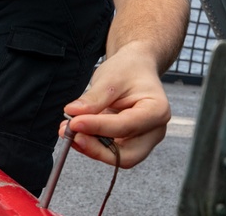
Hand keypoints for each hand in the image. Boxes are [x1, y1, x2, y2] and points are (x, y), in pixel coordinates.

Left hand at [61, 43, 170, 168]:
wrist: (135, 69)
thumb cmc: (129, 70)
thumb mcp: (111, 77)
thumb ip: (93, 98)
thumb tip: (73, 113)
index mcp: (157, 110)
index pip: (126, 126)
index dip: (98, 127)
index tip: (75, 122)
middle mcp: (155, 130)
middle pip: (127, 155)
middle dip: (96, 148)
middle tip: (71, 134)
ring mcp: (144, 140)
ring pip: (117, 157)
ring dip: (90, 147)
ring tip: (68, 130)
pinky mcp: (130, 143)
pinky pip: (110, 151)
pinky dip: (92, 144)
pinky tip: (76, 132)